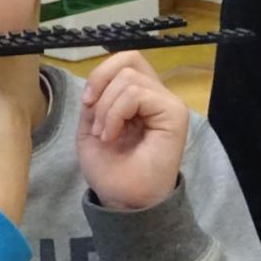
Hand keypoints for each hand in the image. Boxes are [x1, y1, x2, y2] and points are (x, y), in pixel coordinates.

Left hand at [76, 52, 189, 211]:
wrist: (124, 201)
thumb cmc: (111, 171)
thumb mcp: (92, 127)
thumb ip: (97, 101)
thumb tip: (99, 83)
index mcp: (140, 97)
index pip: (126, 61)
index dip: (101, 74)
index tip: (87, 104)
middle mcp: (158, 96)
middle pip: (130, 59)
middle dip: (102, 84)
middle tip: (94, 114)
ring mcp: (168, 104)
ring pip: (129, 78)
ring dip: (106, 108)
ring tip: (105, 135)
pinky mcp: (174, 113)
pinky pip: (137, 94)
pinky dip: (116, 113)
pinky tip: (113, 135)